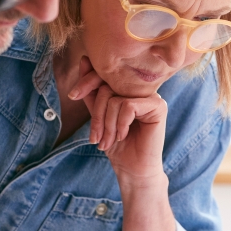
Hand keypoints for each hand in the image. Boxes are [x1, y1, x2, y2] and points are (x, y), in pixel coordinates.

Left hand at [69, 56, 167, 184]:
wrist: (133, 169)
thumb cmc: (117, 145)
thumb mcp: (99, 116)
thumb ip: (92, 92)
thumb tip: (84, 60)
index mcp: (129, 89)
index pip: (105, 75)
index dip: (87, 82)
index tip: (73, 95)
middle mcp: (141, 89)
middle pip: (108, 88)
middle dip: (97, 115)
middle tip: (96, 137)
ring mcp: (151, 96)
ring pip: (116, 99)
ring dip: (108, 124)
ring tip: (109, 141)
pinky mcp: (158, 106)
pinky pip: (128, 106)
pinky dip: (120, 124)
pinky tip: (123, 136)